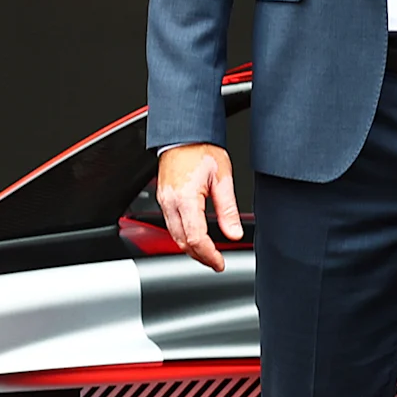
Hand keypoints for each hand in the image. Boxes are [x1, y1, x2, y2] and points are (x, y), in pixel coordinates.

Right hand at [154, 143, 242, 270]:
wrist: (183, 133)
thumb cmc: (201, 149)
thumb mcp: (222, 178)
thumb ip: (228, 209)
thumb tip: (234, 233)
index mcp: (185, 198)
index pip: (196, 238)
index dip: (209, 255)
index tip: (220, 263)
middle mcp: (170, 202)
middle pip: (182, 242)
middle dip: (200, 256)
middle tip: (216, 262)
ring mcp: (163, 200)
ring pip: (174, 235)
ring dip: (190, 248)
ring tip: (208, 253)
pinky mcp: (162, 197)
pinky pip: (170, 224)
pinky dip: (183, 235)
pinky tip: (195, 236)